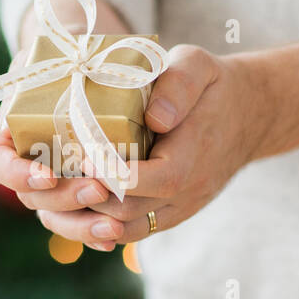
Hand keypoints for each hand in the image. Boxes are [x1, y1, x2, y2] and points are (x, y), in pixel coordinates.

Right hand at [0, 0, 153, 251]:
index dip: (17, 174)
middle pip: (32, 197)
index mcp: (12, 131)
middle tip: (98, 188)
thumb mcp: (67, 46)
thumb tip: (79, 61)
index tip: (47, 174)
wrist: (94, 69)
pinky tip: (115, 239)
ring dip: (81, 226)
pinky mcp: (79, 194)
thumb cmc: (76, 53)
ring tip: (112, 227)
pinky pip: (80, 223)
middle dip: (64, 199)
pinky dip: (94, 234)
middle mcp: (28, 162)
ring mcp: (53, 183)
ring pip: (56, 217)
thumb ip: (69, 50)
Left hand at [0, 44, 258, 248]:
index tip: (85, 155)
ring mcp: (176, 210)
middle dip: (86, 198)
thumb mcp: (200, 66)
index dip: (115, 174)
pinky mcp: (167, 215)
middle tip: (50, 173)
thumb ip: (179, 84)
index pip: (153, 180)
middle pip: (128, 212)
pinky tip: (71, 207)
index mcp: (192, 158)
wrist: (248, 117)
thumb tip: (154, 117)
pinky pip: (130, 232)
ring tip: (53, 192)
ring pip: (124, 231)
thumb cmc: (213, 88)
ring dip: (85, 220)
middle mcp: (185, 194)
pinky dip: (98, 227)